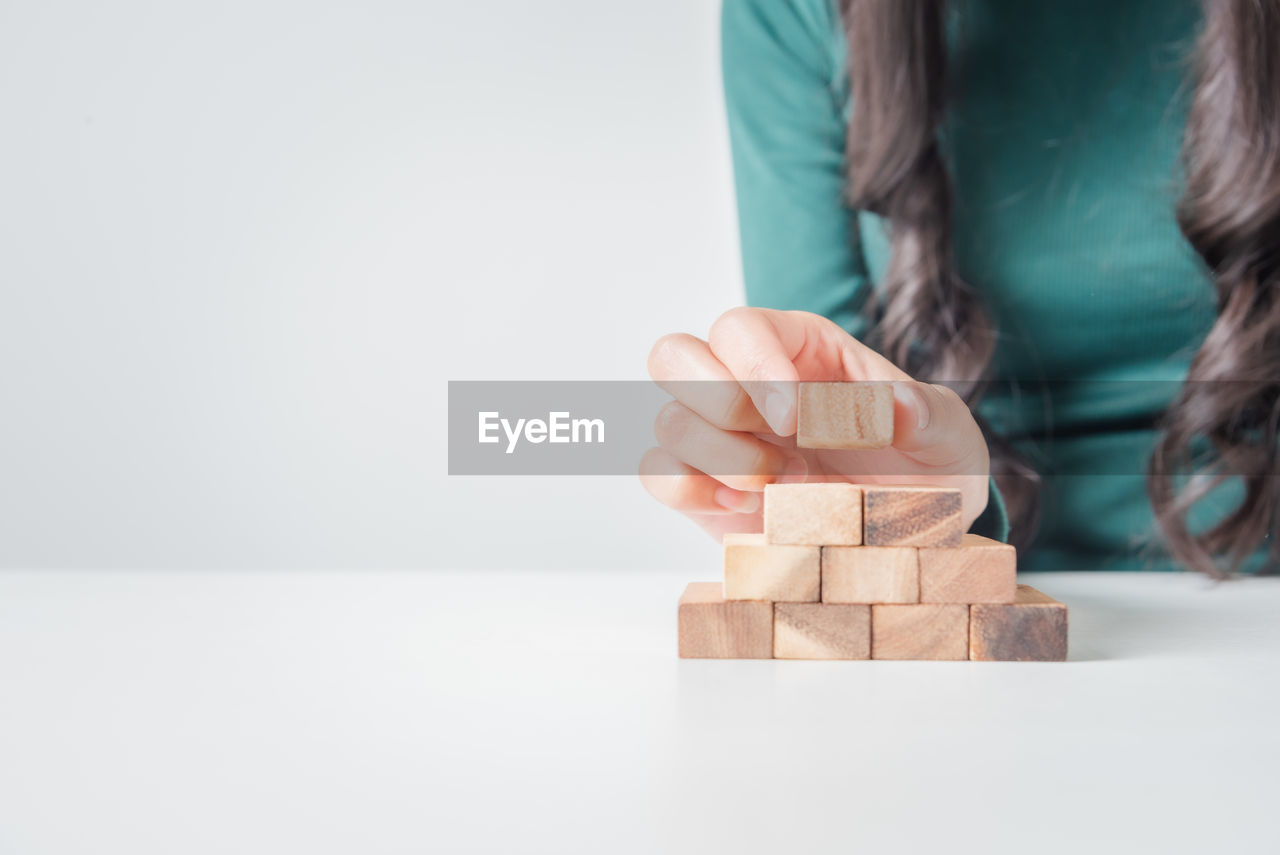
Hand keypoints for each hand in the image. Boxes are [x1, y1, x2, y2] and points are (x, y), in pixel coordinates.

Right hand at [639, 307, 989, 540]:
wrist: (909, 537)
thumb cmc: (923, 469)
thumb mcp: (947, 437)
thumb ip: (927, 416)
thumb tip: (898, 409)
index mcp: (799, 347)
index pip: (740, 327)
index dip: (754, 366)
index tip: (797, 420)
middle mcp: (744, 381)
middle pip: (673, 355)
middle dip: (719, 402)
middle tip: (782, 445)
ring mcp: (718, 434)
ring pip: (669, 421)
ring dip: (723, 459)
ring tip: (785, 486)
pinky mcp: (702, 486)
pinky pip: (659, 474)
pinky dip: (694, 492)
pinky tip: (749, 508)